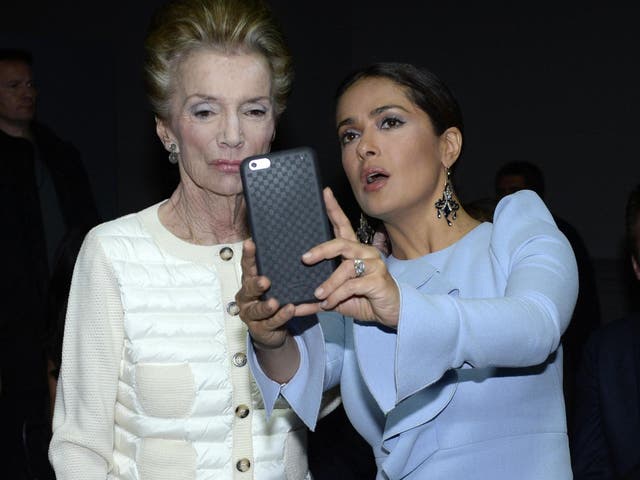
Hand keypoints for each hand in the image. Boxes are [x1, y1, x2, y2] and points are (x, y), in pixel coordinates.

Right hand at [235, 239, 294, 348]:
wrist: (273, 330)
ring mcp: (251, 315)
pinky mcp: (260, 329)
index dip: (248, 256)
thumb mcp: (274, 285)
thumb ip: (277, 272)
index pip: (247, 267)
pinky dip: (281, 316)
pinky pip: (271, 322)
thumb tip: (291, 248)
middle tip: (265, 281)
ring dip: (266, 306)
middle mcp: (246, 298)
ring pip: (258, 310)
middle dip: (256, 285)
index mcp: (248, 283)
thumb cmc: (273, 301)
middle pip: (248, 289)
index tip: (250, 243)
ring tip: (275, 302)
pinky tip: (290, 310)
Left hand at [300, 188, 399, 327]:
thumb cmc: (365, 300)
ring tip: (319, 295)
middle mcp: (366, 253)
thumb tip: (295, 305)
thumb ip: (319, 299)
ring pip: (345, 268)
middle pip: (341, 243)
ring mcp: (374, 264)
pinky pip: (351, 285)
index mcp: (355, 252)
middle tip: (305, 259)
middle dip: (321, 250)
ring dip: (329, 284)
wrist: (392, 312)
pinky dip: (337, 295)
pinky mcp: (378, 279)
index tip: (325, 192)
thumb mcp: (338, 299)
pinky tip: (329, 303)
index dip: (334, 209)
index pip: (343, 226)